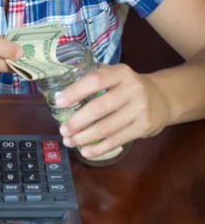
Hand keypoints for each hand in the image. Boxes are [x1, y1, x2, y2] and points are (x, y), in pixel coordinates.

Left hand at [55, 63, 171, 158]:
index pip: (95, 80)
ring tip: (70, 141)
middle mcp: (132, 89)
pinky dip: (100, 148)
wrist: (164, 97)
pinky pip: (118, 140)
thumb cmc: (129, 86)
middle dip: (77, 121)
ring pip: (107, 127)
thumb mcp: (117, 75)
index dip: (76, 91)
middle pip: (99, 107)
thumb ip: (97, 78)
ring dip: (85, 137)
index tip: (59, 102)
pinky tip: (86, 151)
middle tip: (63, 130)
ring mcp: (140, 109)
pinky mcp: (144, 127)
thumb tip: (64, 92)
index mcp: (121, 72)